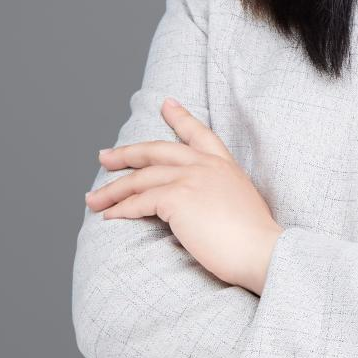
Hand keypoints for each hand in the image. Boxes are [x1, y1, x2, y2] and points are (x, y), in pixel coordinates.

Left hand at [84, 98, 281, 294]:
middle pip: (156, 151)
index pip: (199, 134)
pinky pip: (139, 202)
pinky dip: (120, 209)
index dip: (180, 118)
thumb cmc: (256, 242)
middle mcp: (206, 166)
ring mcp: (190, 179)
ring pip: (141, 178)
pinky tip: (109, 216)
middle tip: (105, 157)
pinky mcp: (177, 199)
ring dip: (113, 190)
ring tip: (93, 199)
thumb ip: (220, 195)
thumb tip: (201, 206)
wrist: (264, 252)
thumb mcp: (241, 205)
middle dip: (126, 153)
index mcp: (224, 166)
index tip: (166, 104)